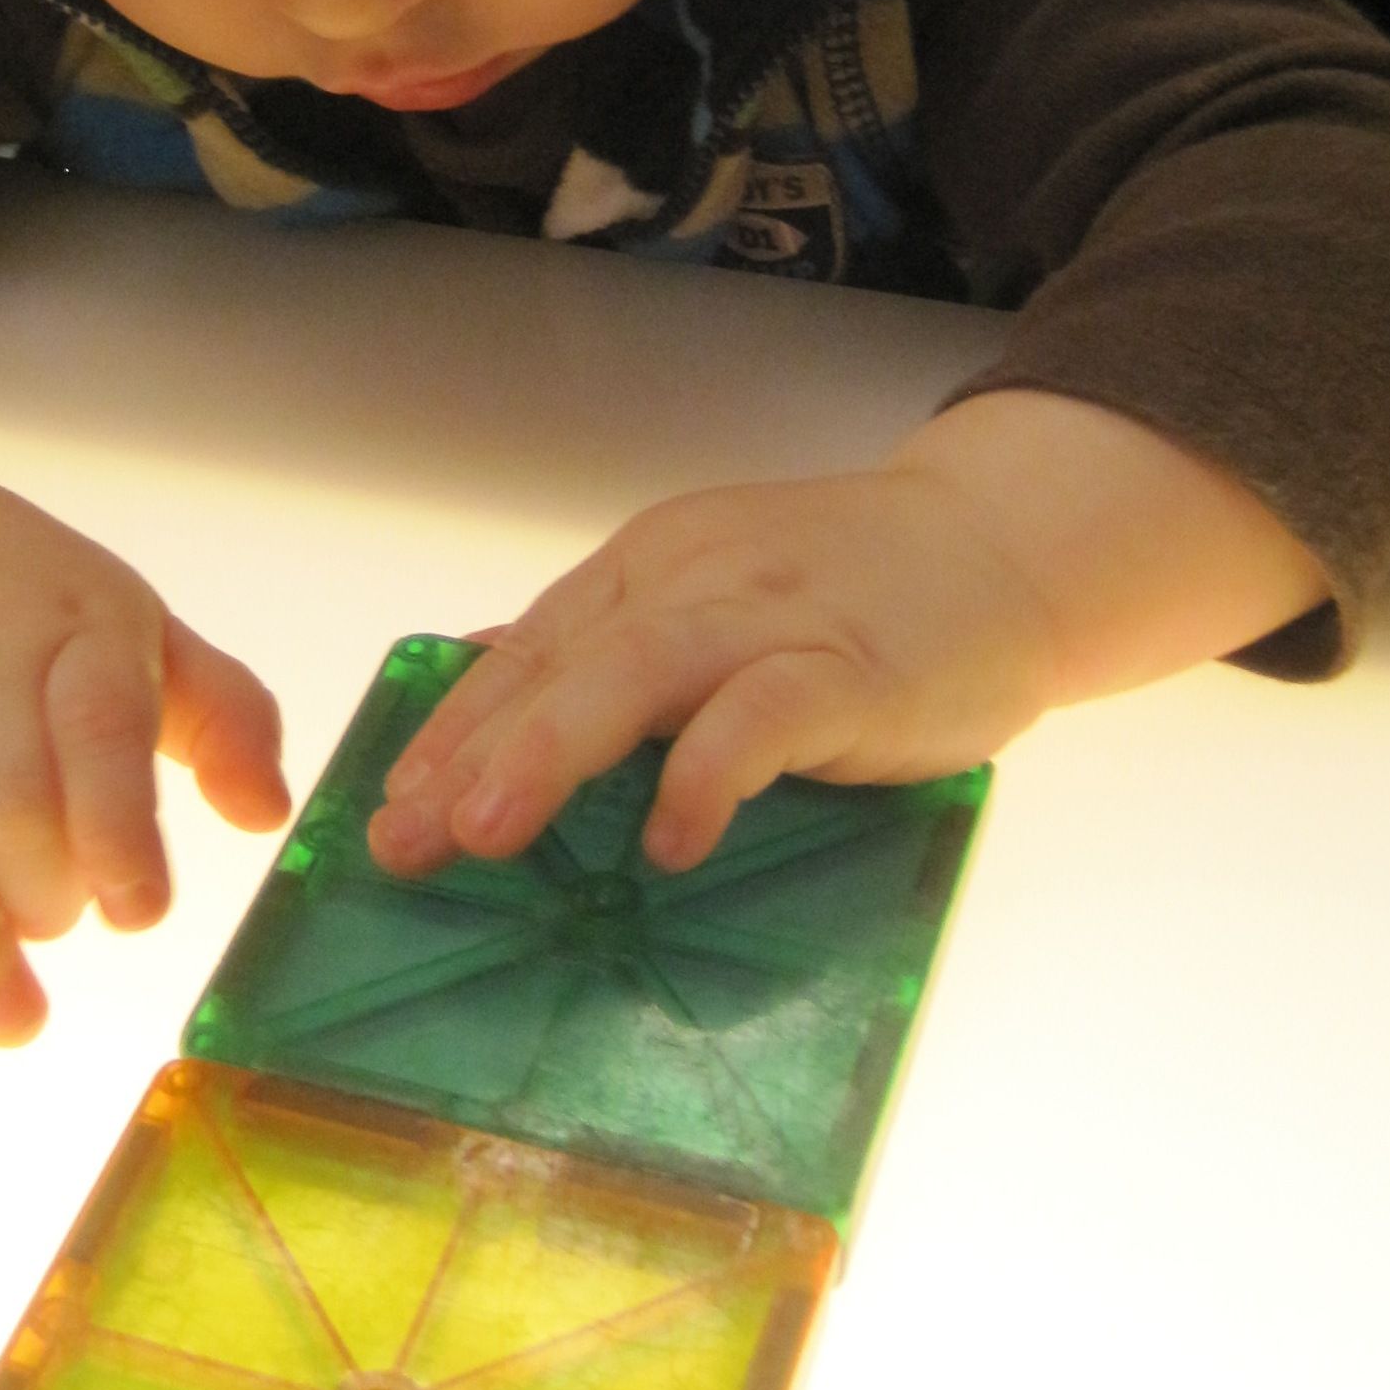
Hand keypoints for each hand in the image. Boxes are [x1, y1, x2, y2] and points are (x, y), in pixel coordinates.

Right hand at [0, 464, 288, 1042]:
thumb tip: (266, 812)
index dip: (118, 825)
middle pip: (7, 796)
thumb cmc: (29, 601)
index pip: (100, 727)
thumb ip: (221, 711)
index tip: (140, 913)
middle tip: (62, 920)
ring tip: (11, 1019)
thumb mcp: (139, 628)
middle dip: (44, 888)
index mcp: (76, 628)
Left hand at [366, 393, 1328, 879]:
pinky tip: (669, 841)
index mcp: (653, 567)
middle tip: (407, 837)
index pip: (531, 645)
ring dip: (554, 751)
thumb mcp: (714, 600)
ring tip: (488, 833)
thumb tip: (490, 700)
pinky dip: (709, 773)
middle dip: (475, 749)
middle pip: (566, 657)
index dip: (453, 726)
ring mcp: (773, 617)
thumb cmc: (849, 597)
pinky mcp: (850, 668)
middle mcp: (697, 578)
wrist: (1003, 548)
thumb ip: (617, 650)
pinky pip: (766, 715)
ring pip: (642, 670)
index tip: (387, 804)